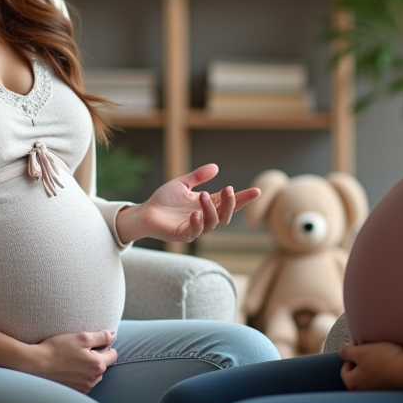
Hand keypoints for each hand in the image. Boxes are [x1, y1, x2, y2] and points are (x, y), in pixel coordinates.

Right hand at [26, 329, 117, 391]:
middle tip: (80, 350)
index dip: (104, 346)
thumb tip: (113, 335)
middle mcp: (93, 380)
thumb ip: (101, 336)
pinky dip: (80, 375)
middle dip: (96, 357)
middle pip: (103, 365)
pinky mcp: (75, 392)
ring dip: (88, 367)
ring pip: (93, 374)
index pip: (113, 354)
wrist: (36, 365)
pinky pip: (84, 382)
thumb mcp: (82, 337)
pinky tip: (68, 368)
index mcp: (98, 365)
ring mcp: (84, 388)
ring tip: (72, 359)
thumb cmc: (58, 349)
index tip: (91, 343)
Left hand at [115, 164, 259, 243]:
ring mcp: (195, 227)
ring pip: (213, 222)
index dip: (243, 198)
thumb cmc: (163, 200)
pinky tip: (195, 213)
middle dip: (230, 203)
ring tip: (203, 195)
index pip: (229, 203)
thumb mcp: (182, 184)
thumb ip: (198, 177)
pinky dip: (197, 222)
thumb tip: (216, 167)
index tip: (257, 191)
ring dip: (211, 209)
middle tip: (228, 189)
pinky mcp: (182, 234)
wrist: (145, 212)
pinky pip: (195, 231)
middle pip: (226, 215)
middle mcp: (204, 217)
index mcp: (207, 205)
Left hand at [339, 341, 402, 389]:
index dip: (353, 355)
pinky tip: (390, 366)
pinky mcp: (389, 392)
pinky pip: (381, 380)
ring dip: (374, 367)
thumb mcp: (360, 351)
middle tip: (373, 353)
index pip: (345, 368)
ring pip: (370, 376)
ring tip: (383, 358)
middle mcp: (363, 392)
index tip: (363, 349)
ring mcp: (376, 394)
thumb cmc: (383, 360)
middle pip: (358, 373)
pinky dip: (383, 373)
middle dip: (363, 362)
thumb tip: (342, 352)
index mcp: (353, 384)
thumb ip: (346, 352)